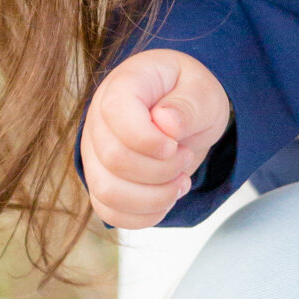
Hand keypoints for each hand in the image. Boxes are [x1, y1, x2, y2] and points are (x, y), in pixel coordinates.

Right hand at [80, 50, 230, 229]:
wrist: (183, 112)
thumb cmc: (190, 95)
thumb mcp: (203, 91)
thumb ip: (189, 104)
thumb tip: (166, 123)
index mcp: (124, 84)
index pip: (117, 113)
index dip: (148, 139)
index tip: (175, 145)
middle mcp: (99, 118)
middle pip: (114, 159)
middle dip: (160, 170)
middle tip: (185, 157)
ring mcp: (95, 152)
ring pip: (107, 192)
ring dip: (154, 197)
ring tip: (181, 182)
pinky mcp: (101, 180)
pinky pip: (109, 211)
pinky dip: (143, 215)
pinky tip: (167, 198)